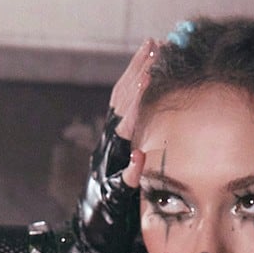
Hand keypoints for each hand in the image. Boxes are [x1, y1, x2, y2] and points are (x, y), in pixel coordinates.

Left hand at [109, 36, 159, 190]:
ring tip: (152, 44)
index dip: (139, 95)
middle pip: (125, 94)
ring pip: (122, 89)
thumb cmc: (113, 203)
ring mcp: (111, 126)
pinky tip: (143, 63)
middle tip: (157, 46)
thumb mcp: (122, 194)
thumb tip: (140, 156)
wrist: (95, 208)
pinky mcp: (113, 125)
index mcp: (115, 146)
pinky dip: (132, 76)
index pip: (128, 115)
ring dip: (137, 66)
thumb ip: (130, 177)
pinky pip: (121, 94)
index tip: (150, 75)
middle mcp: (111, 131)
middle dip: (140, 69)